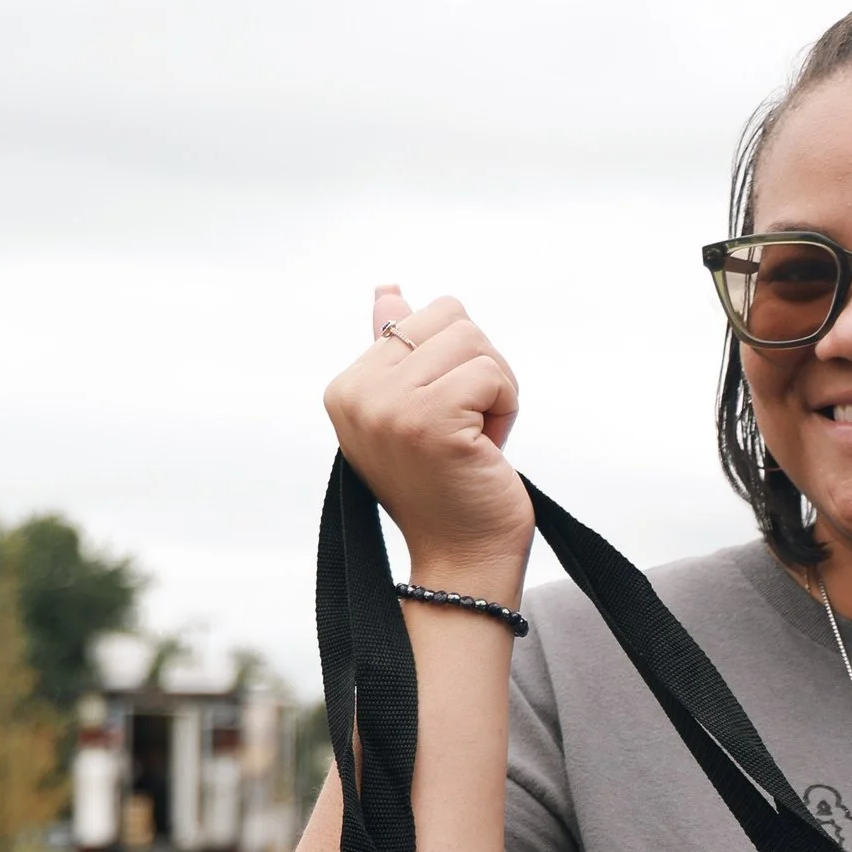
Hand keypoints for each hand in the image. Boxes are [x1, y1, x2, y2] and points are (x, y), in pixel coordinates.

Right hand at [323, 285, 533, 594]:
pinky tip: (486, 450)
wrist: (462, 561)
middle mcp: (357, 393)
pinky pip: (492, 374)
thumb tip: (388, 290)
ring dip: (496, 391)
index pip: (421, 316)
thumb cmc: (447, 489)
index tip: (445, 422)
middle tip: (468, 430)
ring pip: (476, 341)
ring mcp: (389, 406)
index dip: (455, 365)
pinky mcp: (430, 420)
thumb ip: (397, 349)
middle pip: (452, 318)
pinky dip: (506, 409)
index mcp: (346, 387)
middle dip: (479, 369)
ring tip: (475, 440)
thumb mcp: (414, 411)